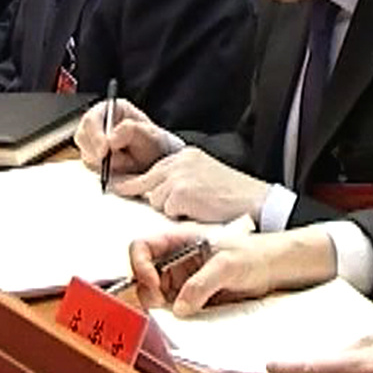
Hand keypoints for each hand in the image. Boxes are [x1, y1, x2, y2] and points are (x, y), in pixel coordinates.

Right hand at [74, 93, 177, 177]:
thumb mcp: (150, 136)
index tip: (105, 151)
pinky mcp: (93, 156)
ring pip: (85, 152)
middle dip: (97, 152)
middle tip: (112, 162)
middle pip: (82, 136)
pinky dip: (103, 170)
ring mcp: (93, 140)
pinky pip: (91, 165)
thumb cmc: (155, 146)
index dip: (95, 135)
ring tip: (126, 162)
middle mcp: (99, 123)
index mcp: (112, 109)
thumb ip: (132, 132)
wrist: (157, 162)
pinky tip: (120, 168)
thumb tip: (110, 139)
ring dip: (103, 162)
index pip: (92, 119)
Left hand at [113, 146, 272, 224]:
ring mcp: (178, 176)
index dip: (135, 180)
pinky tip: (197, 212)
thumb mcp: (204, 176)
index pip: (152, 168)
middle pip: (147, 182)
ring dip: (170, 209)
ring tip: (195, 209)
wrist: (256, 201)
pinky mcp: (180, 193)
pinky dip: (179, 216)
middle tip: (125, 194)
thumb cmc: (234, 195)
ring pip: (156, 199)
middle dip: (138, 191)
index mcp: (186, 156)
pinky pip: (166, 211)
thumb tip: (155, 193)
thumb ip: (179, 180)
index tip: (116, 184)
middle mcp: (179, 162)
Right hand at [128, 225, 334, 313]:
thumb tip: (179, 306)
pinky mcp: (192, 296)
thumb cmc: (255, 254)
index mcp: (180, 240)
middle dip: (148, 292)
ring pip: (157, 294)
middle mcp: (177, 258)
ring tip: (177, 313)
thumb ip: (201, 284)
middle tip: (162, 306)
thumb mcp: (227, 265)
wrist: (275, 268)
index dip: (140, 265)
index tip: (153, 283)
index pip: (143, 247)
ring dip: (160, 307)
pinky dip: (174, 316)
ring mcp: (183, 278)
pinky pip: (174, 307)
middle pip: (145, 275)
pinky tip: (186, 318)